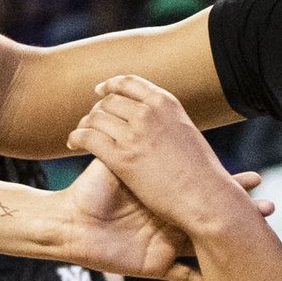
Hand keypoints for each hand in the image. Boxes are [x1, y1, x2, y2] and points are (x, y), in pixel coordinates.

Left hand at [56, 152, 270, 280]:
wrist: (69, 225)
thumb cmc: (91, 191)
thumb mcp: (121, 165)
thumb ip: (140, 148)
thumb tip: (155, 118)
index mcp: (164, 199)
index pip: (201, 191)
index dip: (227, 186)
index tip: (256, 178)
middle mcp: (169, 224)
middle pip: (211, 219)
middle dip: (239, 214)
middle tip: (268, 209)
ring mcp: (166, 247)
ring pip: (206, 247)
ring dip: (232, 245)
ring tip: (260, 239)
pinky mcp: (155, 268)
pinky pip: (185, 277)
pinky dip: (206, 278)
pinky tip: (230, 279)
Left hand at [69, 76, 261, 243]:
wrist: (207, 197)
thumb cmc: (202, 173)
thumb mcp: (186, 132)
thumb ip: (165, 120)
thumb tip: (152, 119)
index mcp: (165, 103)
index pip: (128, 83)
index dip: (110, 86)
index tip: (99, 92)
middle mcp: (147, 113)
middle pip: (108, 101)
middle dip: (97, 110)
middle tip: (91, 122)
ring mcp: (134, 134)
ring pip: (95, 118)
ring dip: (85, 124)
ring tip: (81, 134)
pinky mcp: (121, 158)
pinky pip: (88, 138)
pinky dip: (76, 137)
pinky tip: (73, 143)